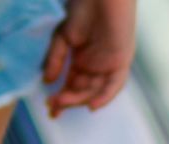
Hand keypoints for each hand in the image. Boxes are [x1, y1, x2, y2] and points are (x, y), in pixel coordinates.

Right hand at [42, 0, 135, 117]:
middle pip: (82, 92)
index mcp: (82, 61)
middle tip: (51, 105)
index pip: (72, 86)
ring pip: (95, 91)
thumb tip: (47, 83)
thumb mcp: (61, 38)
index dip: (61, 100)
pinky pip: (115, 85)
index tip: (49, 110)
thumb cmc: (82, 10)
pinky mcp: (121, 60)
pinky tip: (91, 107)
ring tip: (61, 101)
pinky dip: (105, 97)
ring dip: (79, 100)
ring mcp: (109, 64)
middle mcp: (96, 66)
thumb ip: (55, 61)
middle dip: (67, 101)